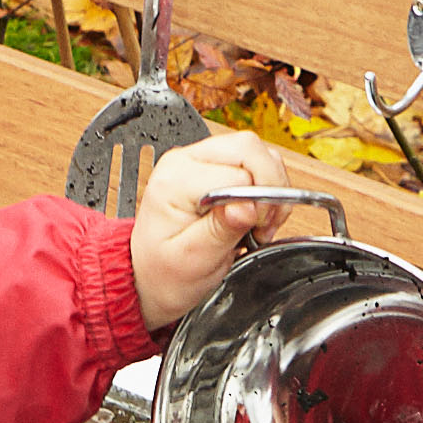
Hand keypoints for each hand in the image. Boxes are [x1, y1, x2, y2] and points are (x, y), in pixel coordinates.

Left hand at [129, 133, 304, 333]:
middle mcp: (185, 161)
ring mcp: (199, 159)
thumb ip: (220, 231)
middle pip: (249, 149)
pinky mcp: (213, 165)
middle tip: (263, 223)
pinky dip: (266, 186)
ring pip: (257, 152)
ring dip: (271, 187)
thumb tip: (248, 206)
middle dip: (269, 187)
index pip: (236, 174)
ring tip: (260, 221)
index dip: (256, 202)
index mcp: (175, 181)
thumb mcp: (192, 260)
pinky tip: (256, 213)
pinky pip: (254, 162)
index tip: (255, 230)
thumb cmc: (165, 271)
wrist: (151, 274)